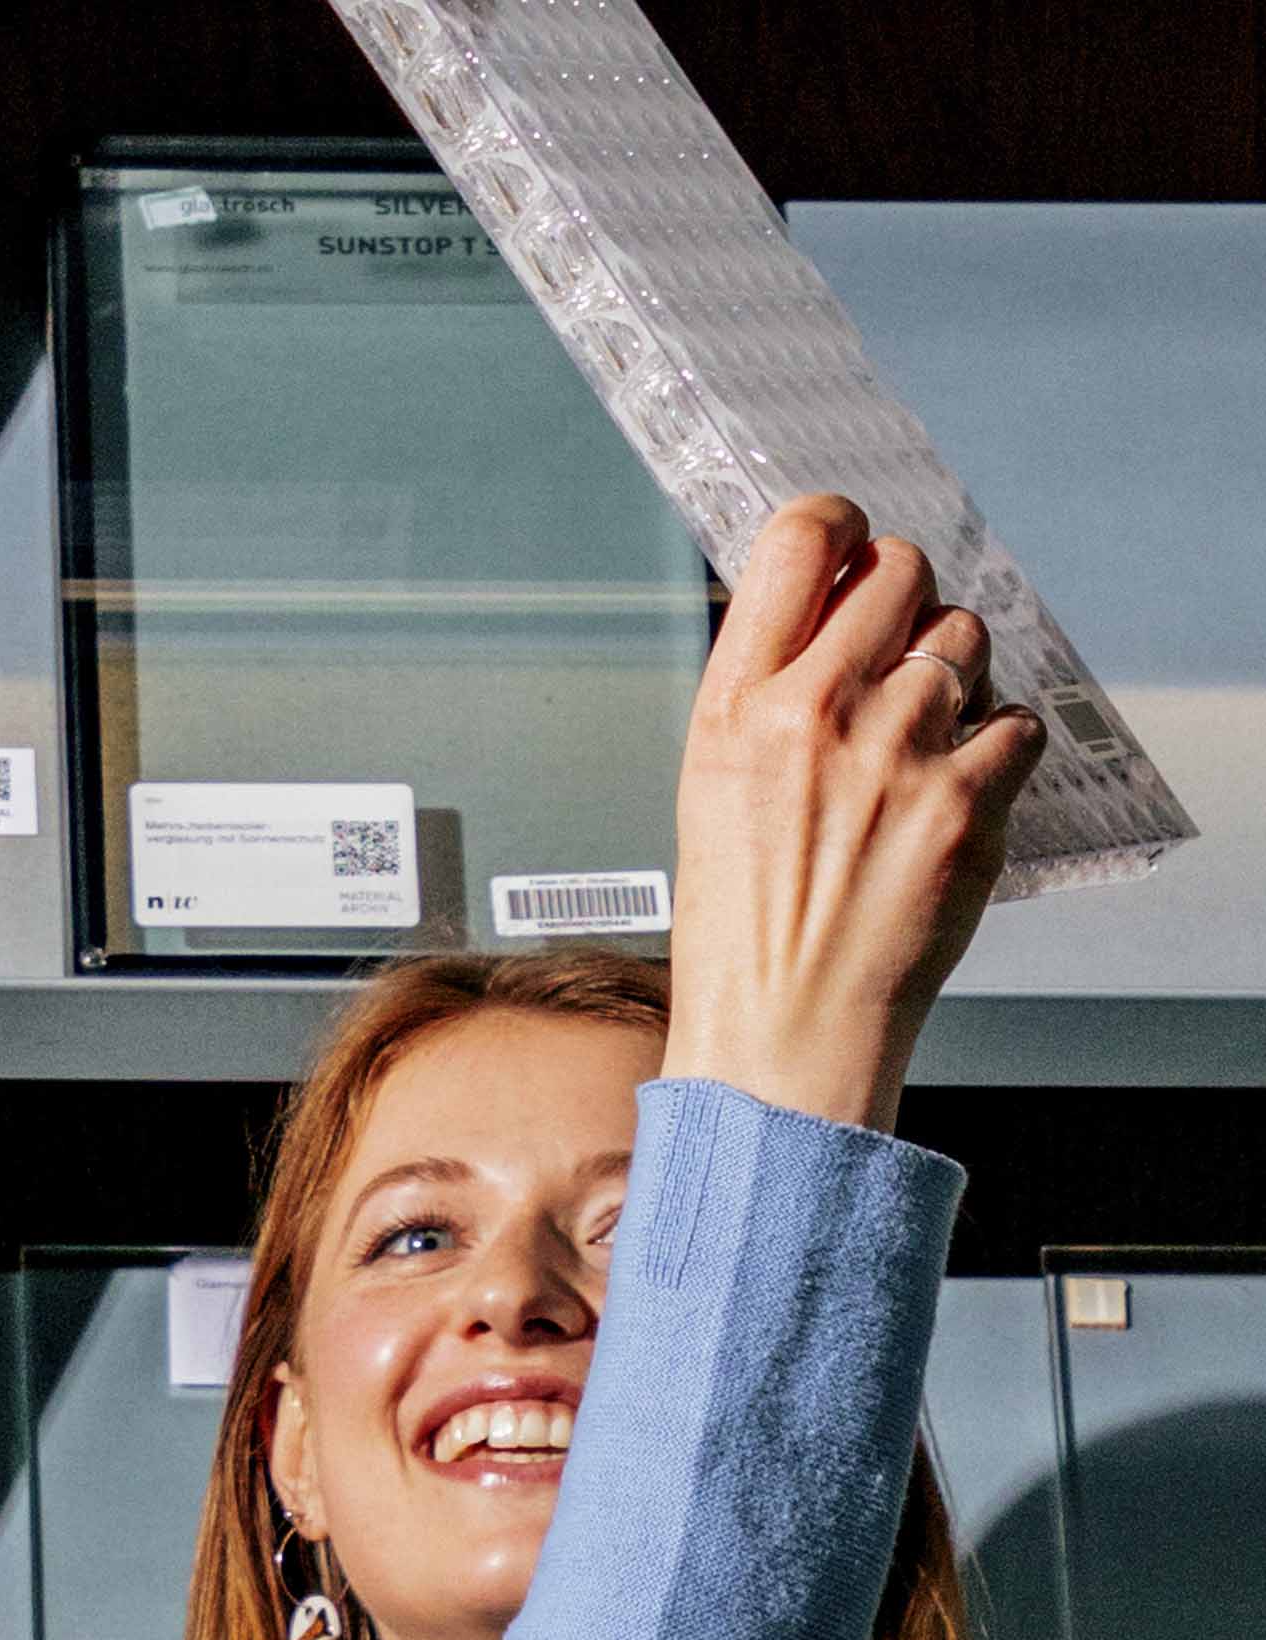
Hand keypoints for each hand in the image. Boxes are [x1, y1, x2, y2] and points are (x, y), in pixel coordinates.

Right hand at [662, 494, 1046, 1134]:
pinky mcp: (965, 799)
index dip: (842, 524)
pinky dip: (998, 748)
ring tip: (924, 735)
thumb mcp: (713, 785)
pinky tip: (956, 787)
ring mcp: (897, 753)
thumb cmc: (745, 922)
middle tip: (901, 647)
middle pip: (902, 572)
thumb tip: (828, 611)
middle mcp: (814, 713)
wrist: (784, 1024)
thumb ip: (767, 690)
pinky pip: (1016, 723)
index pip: (801, 541)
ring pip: (967, 640)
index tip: (855, 540)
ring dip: (958, 675)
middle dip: (910, 599)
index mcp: (735, 706)